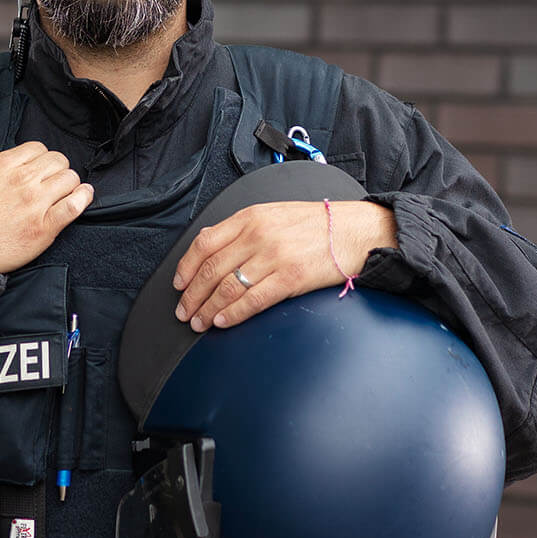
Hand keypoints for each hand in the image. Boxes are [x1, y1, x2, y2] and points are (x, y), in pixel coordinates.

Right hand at [0, 137, 93, 280]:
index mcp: (1, 164)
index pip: (37, 148)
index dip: (40, 157)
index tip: (37, 169)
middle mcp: (22, 180)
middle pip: (58, 160)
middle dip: (57, 168)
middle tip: (51, 181)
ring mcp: (34, 204)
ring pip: (70, 179)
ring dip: (69, 184)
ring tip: (64, 192)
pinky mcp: (43, 229)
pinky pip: (74, 206)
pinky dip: (83, 199)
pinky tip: (82, 197)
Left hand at [171, 199, 396, 331]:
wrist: (357, 230)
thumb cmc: (318, 225)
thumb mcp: (274, 214)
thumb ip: (244, 229)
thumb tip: (213, 248)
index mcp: (250, 217)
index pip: (204, 243)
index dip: (186, 267)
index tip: (179, 284)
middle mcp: (258, 235)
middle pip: (212, 269)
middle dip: (192, 295)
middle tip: (184, 312)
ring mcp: (274, 257)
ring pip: (228, 287)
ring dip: (208, 309)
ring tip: (199, 323)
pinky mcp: (291, 278)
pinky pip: (253, 300)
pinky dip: (233, 314)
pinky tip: (222, 322)